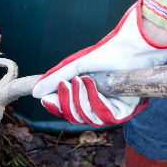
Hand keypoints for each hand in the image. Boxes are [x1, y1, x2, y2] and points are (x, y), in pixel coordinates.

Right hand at [32, 0, 166, 125]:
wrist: (131, 48)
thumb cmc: (106, 53)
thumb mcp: (76, 65)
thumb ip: (55, 78)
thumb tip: (35, 93)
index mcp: (86, 95)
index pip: (66, 109)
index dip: (55, 106)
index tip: (45, 99)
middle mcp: (98, 105)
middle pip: (75, 116)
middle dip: (67, 101)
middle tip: (66, 83)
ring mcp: (110, 109)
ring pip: (88, 118)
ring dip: (81, 99)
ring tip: (82, 79)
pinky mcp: (124, 112)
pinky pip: (104, 116)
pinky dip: (96, 100)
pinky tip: (93, 84)